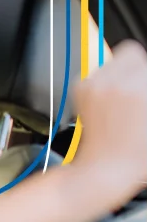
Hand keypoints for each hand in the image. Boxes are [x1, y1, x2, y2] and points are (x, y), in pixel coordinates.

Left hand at [71, 39, 146, 198]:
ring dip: (124, 72)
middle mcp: (115, 82)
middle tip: (141, 89)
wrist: (104, 169)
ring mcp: (94, 85)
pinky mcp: (81, 91)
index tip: (144, 89)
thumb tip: (144, 86)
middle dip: (141, 68)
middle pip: (133, 52)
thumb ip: (147, 91)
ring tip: (129, 95)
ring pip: (114, 60)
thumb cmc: (136, 154)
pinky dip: (106, 80)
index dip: (147, 76)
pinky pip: (98, 72)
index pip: (145, 62)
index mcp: (140, 89)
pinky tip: (112, 100)